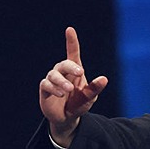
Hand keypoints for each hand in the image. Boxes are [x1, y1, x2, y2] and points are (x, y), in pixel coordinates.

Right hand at [38, 27, 108, 146]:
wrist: (67, 118)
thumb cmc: (79, 104)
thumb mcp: (89, 97)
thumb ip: (94, 88)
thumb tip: (104, 79)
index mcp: (75, 71)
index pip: (72, 53)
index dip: (71, 41)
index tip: (70, 30)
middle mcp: (62, 73)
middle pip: (63, 63)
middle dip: (71, 66)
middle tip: (80, 72)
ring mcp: (52, 80)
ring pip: (53, 74)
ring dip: (62, 81)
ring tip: (69, 90)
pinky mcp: (45, 90)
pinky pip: (46, 85)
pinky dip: (54, 88)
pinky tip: (61, 94)